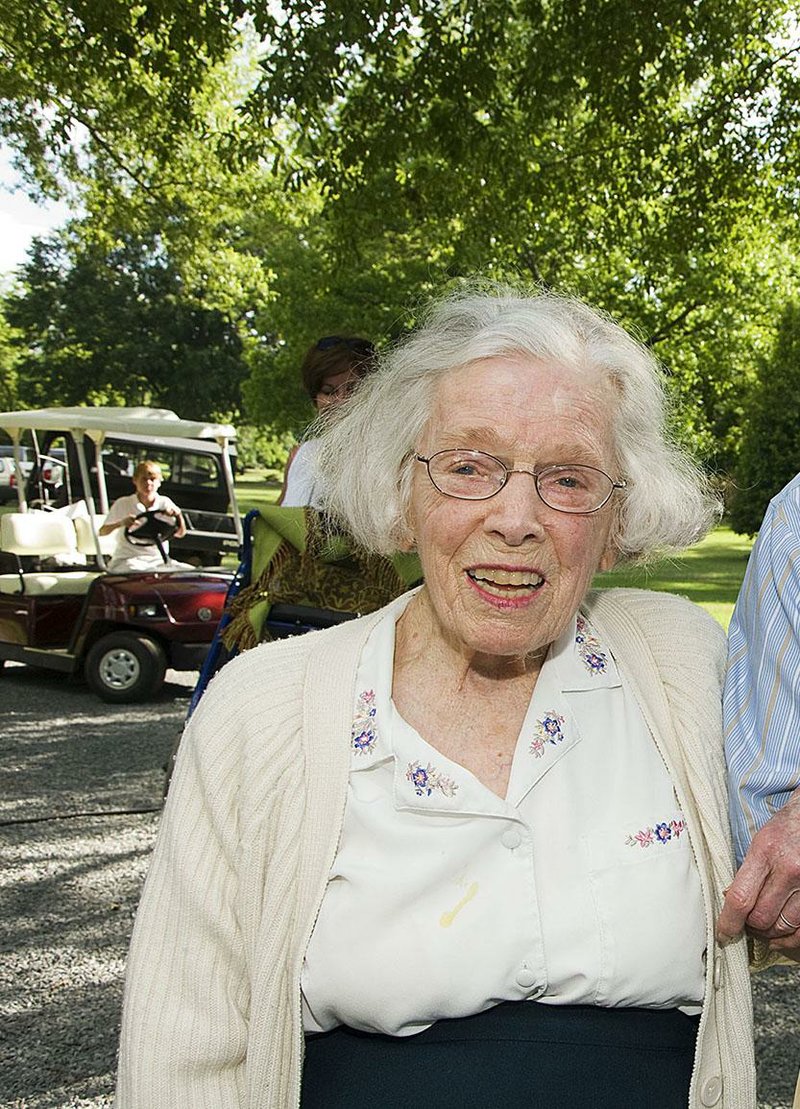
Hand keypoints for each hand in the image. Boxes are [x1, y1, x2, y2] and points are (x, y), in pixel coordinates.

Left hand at [717, 788, 799, 959]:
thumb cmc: (786, 828)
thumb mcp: (761, 841)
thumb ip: (748, 872)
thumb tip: (731, 903)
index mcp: (766, 852)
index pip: (740, 898)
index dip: (728, 921)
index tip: (723, 933)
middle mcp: (789, 870)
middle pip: (762, 917)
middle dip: (750, 927)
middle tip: (745, 925)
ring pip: (784, 927)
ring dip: (770, 934)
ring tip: (763, 928)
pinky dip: (791, 938)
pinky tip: (782, 936)